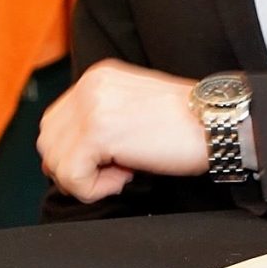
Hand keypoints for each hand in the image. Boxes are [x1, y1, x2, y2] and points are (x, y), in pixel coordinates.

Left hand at [36, 60, 208, 202]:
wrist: (218, 123)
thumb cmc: (187, 124)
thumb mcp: (135, 107)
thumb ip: (103, 117)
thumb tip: (75, 152)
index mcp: (98, 78)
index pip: (56, 123)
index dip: (77, 152)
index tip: (112, 160)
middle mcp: (90, 86)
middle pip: (48, 142)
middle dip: (76, 167)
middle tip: (115, 170)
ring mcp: (92, 107)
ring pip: (56, 162)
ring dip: (87, 179)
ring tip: (124, 171)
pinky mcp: (98, 133)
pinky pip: (72, 177)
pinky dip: (95, 189)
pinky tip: (127, 176)